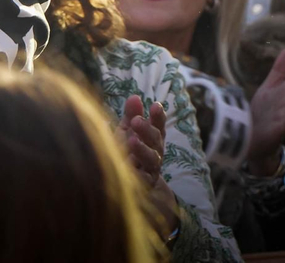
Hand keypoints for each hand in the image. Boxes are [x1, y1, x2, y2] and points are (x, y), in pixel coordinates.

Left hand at [122, 98, 178, 236]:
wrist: (129, 187)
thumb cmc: (126, 153)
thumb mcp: (127, 132)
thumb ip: (131, 115)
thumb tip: (135, 96)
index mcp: (151, 140)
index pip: (158, 127)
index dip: (158, 117)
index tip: (155, 105)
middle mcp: (154, 155)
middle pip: (156, 142)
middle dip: (148, 130)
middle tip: (136, 120)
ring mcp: (150, 171)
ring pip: (151, 160)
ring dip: (142, 150)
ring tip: (131, 141)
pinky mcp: (142, 186)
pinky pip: (140, 178)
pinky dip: (134, 171)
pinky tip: (126, 164)